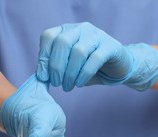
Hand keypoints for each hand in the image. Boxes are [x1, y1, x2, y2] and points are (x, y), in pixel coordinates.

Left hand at [36, 22, 157, 90]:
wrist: (118, 68)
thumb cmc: (90, 68)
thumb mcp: (69, 67)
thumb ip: (55, 68)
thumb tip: (40, 77)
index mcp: (67, 31)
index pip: (49, 36)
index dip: (43, 56)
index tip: (43, 76)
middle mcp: (81, 29)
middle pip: (63, 42)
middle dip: (56, 66)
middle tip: (57, 83)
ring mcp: (97, 35)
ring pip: (79, 51)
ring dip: (70, 73)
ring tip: (68, 87)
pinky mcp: (111, 46)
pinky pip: (95, 58)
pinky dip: (85, 73)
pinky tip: (81, 83)